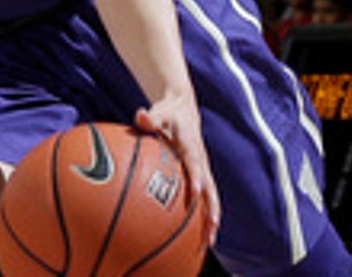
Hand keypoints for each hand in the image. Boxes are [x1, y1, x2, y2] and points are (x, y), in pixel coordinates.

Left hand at [135, 95, 220, 246]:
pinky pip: (201, 197)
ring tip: (208, 243)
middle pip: (210, 190)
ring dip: (211, 219)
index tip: (194, 195)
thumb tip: (140, 116)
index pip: (195, 165)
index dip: (195, 179)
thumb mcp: (160, 112)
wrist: (184, 107)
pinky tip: (193, 234)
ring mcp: (202, 170)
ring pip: (210, 198)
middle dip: (211, 211)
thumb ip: (150, 117)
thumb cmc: (169, 112)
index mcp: (192, 147)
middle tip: (211, 231)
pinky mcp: (198, 174)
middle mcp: (201, 162)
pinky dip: (201, 215)